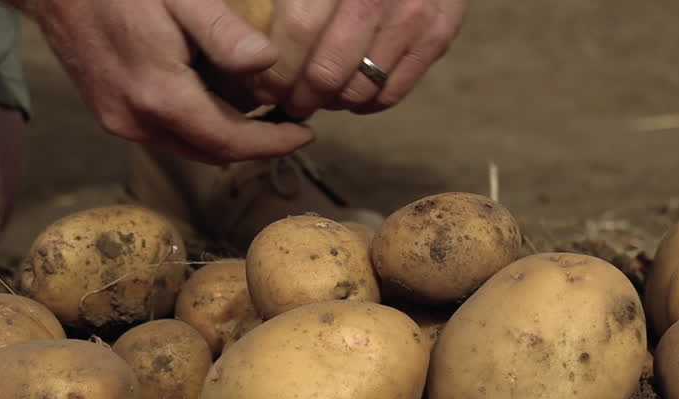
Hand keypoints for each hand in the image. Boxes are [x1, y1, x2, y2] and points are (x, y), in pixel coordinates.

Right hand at [17, 0, 314, 163]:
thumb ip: (224, 33)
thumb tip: (267, 65)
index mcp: (159, 95)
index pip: (230, 140)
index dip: (272, 144)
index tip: (305, 134)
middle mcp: (136, 120)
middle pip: (211, 152)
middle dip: (255, 146)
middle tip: (290, 128)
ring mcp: (119, 121)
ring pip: (188, 147)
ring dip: (226, 139)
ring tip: (263, 119)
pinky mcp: (110, 114)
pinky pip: (166, 134)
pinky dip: (198, 128)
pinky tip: (218, 105)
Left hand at [253, 0, 469, 118]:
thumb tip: (242, 33)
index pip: (296, 32)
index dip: (273, 69)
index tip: (259, 85)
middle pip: (325, 72)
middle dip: (297, 96)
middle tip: (284, 99)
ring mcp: (411, 16)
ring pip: (357, 90)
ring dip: (329, 102)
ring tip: (315, 95)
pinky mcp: (436, 35)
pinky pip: (391, 93)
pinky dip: (364, 103)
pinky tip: (349, 93)